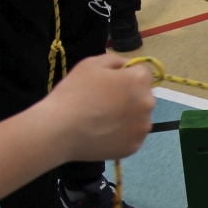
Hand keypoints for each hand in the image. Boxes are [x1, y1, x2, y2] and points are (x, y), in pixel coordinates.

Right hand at [36, 56, 155, 160]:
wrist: (59, 130)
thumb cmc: (74, 93)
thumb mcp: (90, 64)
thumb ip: (115, 60)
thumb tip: (127, 66)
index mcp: (139, 81)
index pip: (143, 73)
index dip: (127, 75)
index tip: (110, 83)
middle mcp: (148, 104)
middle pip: (143, 95)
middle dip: (129, 95)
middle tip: (104, 102)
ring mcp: (142, 128)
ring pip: (139, 117)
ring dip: (128, 115)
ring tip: (103, 120)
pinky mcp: (134, 146)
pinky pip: (132, 135)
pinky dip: (122, 134)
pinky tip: (104, 133)